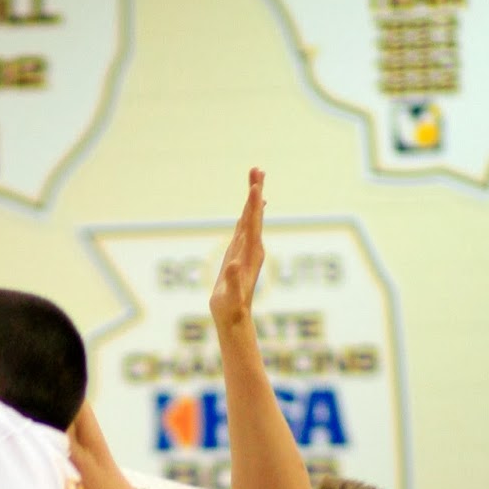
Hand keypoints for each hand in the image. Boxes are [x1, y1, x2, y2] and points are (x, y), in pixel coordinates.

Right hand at [209, 167, 264, 332]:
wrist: (235, 319)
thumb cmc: (231, 308)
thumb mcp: (231, 295)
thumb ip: (233, 280)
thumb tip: (234, 265)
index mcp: (250, 253)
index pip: (252, 223)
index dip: (253, 204)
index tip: (255, 184)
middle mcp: (252, 248)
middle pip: (254, 214)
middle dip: (255, 191)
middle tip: (257, 168)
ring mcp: (247, 250)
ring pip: (251, 219)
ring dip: (253, 198)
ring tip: (255, 178)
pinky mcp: (240, 254)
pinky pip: (246, 228)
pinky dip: (248, 214)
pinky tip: (249, 208)